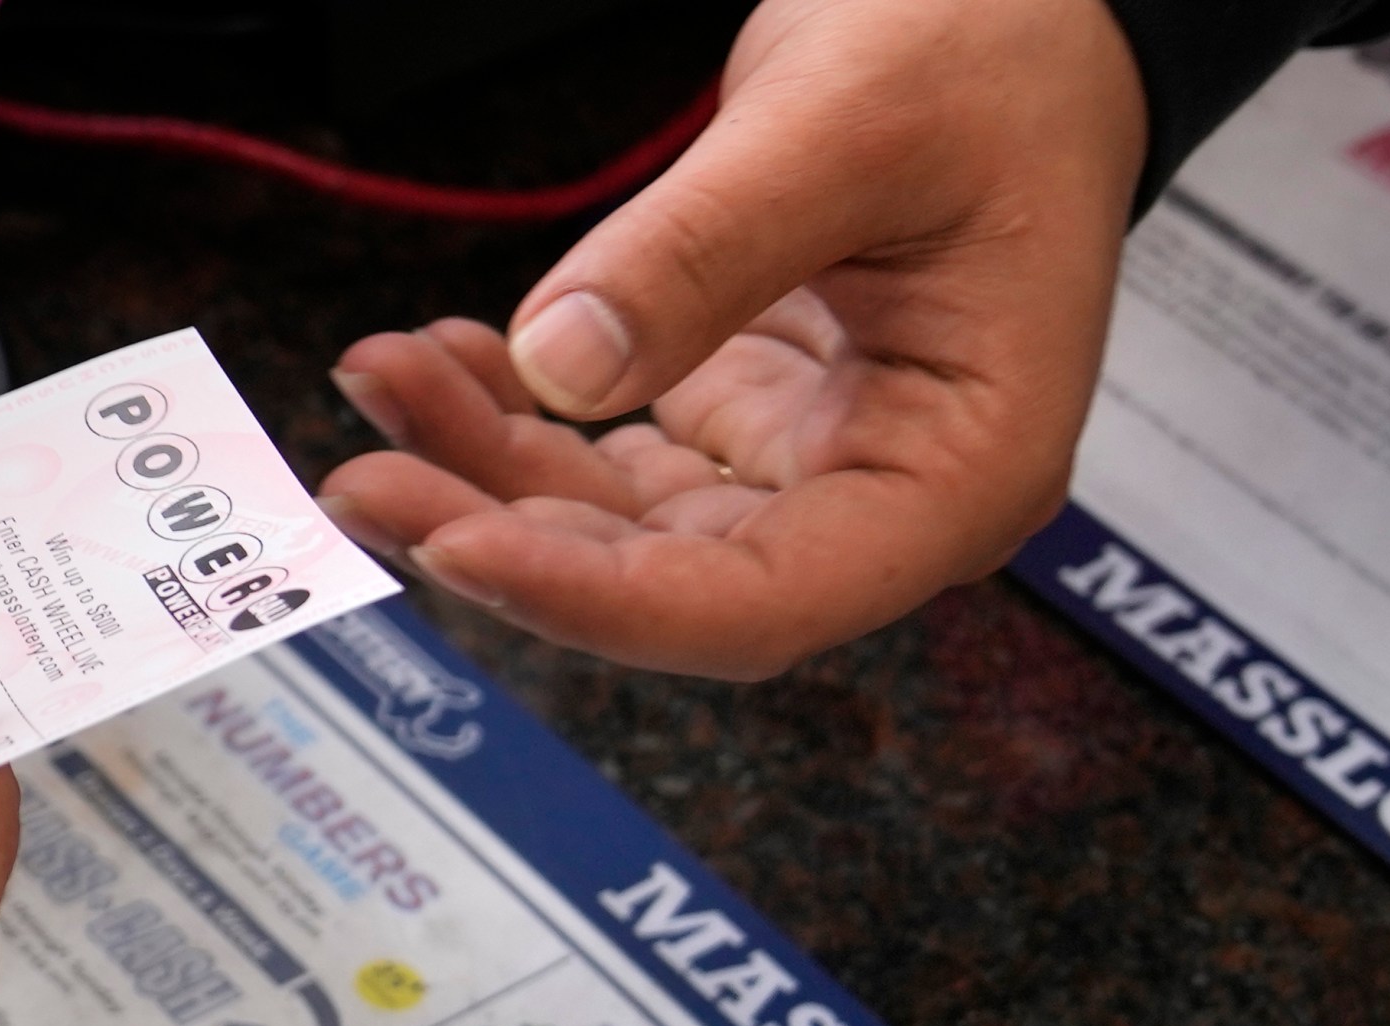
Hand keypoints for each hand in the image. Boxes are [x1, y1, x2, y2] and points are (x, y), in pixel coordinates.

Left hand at [317, 0, 1147, 679]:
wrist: (1020, 3)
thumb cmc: (995, 51)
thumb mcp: (847, 125)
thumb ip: (703, 250)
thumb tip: (560, 364)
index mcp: (961, 470)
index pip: (761, 601)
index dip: (600, 602)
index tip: (465, 550)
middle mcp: (881, 493)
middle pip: (663, 575)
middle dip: (504, 532)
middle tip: (368, 482)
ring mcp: (806, 458)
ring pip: (616, 519)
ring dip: (488, 468)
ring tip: (387, 380)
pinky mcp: (744, 412)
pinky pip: (611, 450)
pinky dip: (517, 417)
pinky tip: (446, 363)